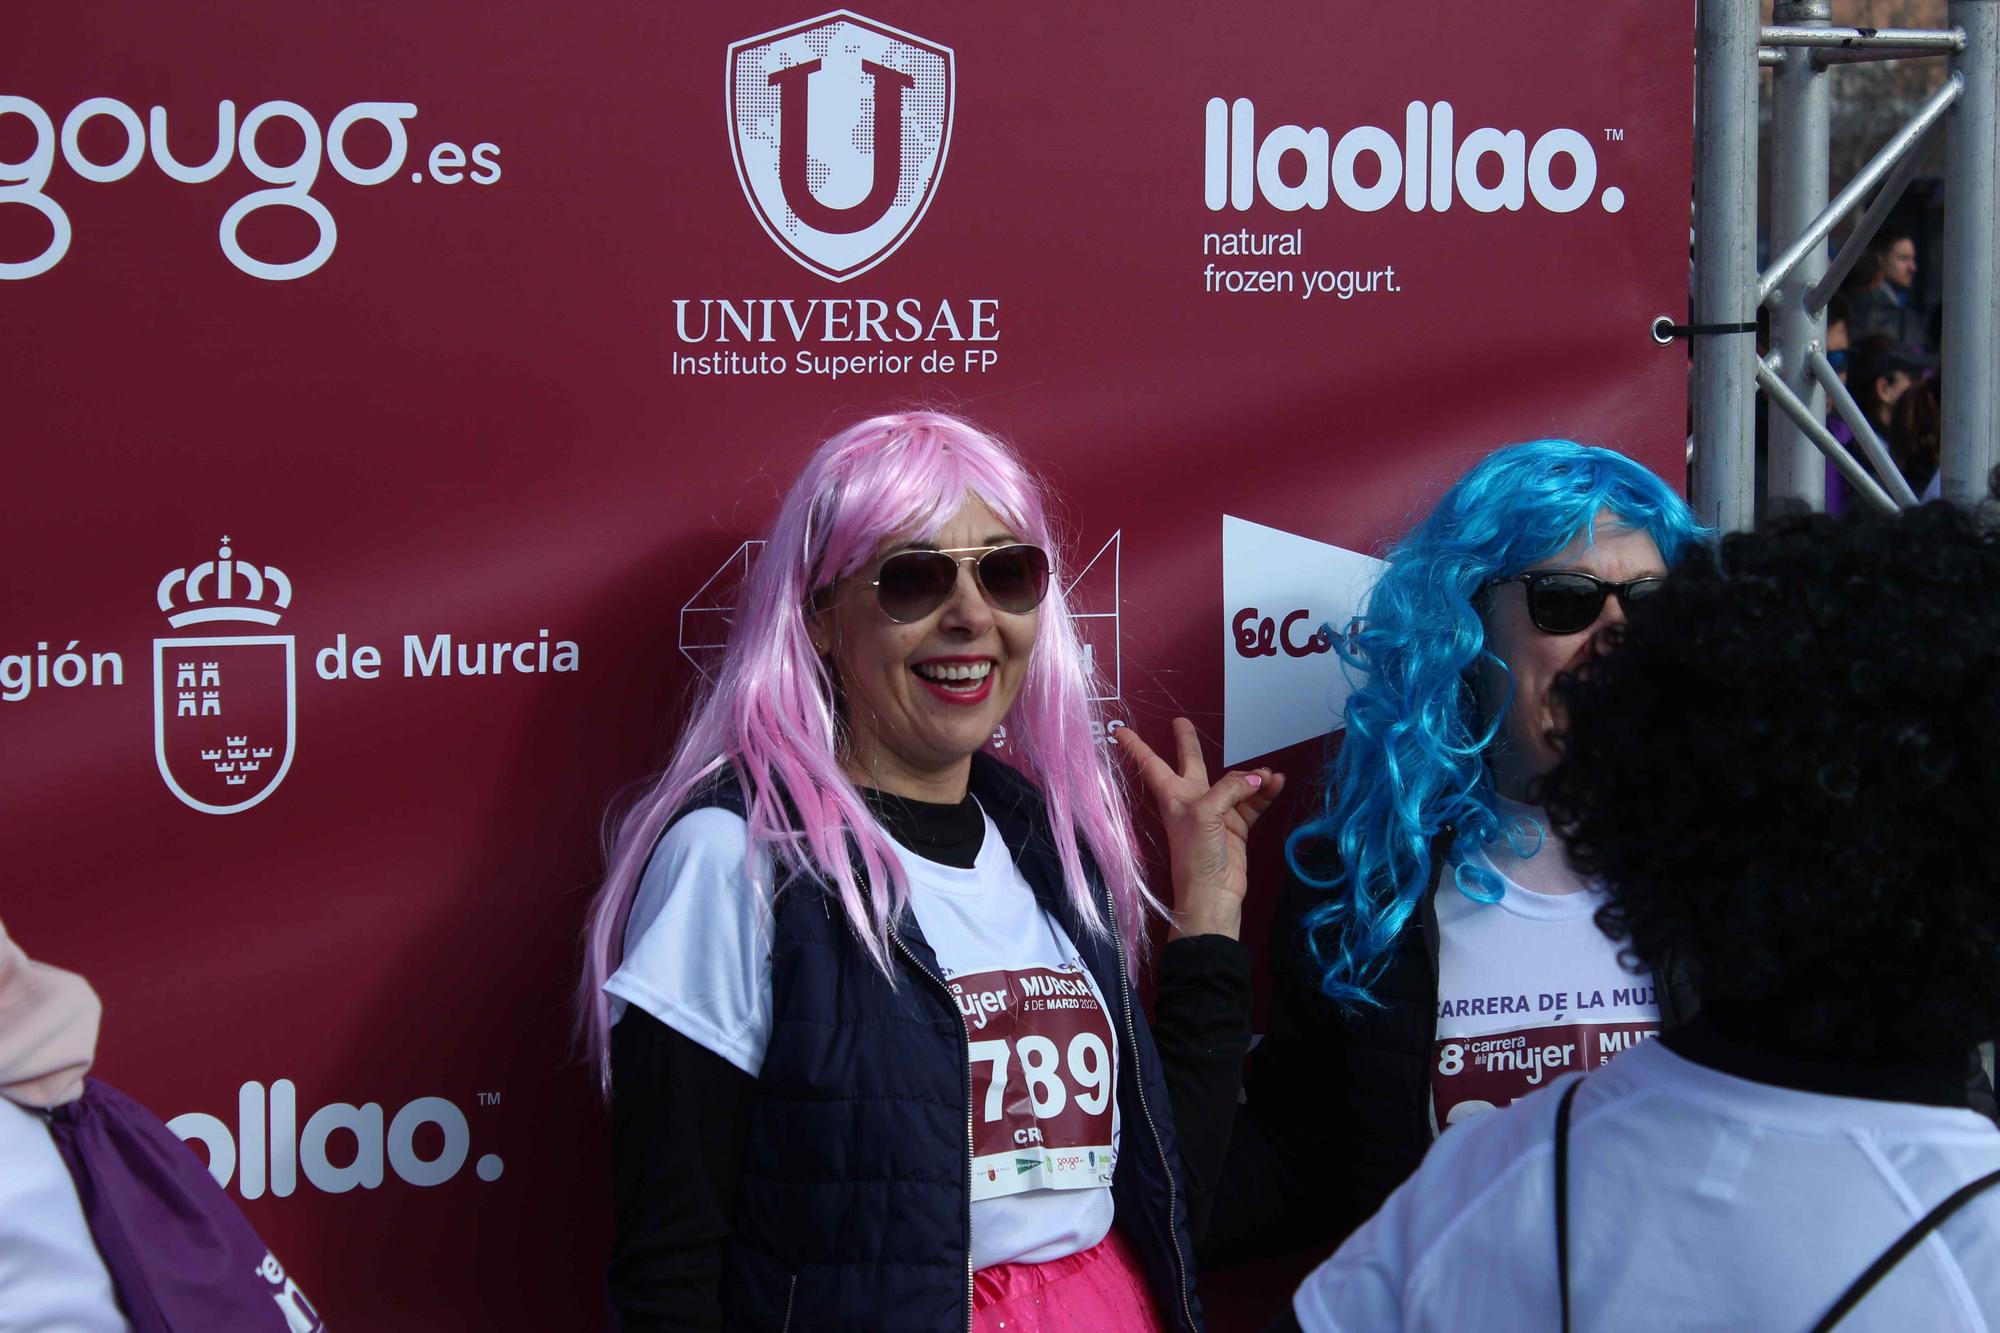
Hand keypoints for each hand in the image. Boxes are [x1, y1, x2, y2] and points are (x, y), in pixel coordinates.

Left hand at [1113, 718, 1284, 940]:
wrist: (1212, 893)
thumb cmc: (1195, 854)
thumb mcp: (1206, 813)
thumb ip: (1230, 790)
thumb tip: (1257, 780)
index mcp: (1173, 795)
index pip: (1150, 764)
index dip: (1136, 746)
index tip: (1119, 731)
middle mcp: (1192, 800)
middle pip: (1190, 763)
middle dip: (1187, 743)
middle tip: (1182, 721)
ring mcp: (1216, 813)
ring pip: (1234, 783)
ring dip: (1251, 777)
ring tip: (1268, 775)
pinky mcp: (1236, 827)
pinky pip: (1252, 803)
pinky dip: (1265, 793)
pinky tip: (1277, 783)